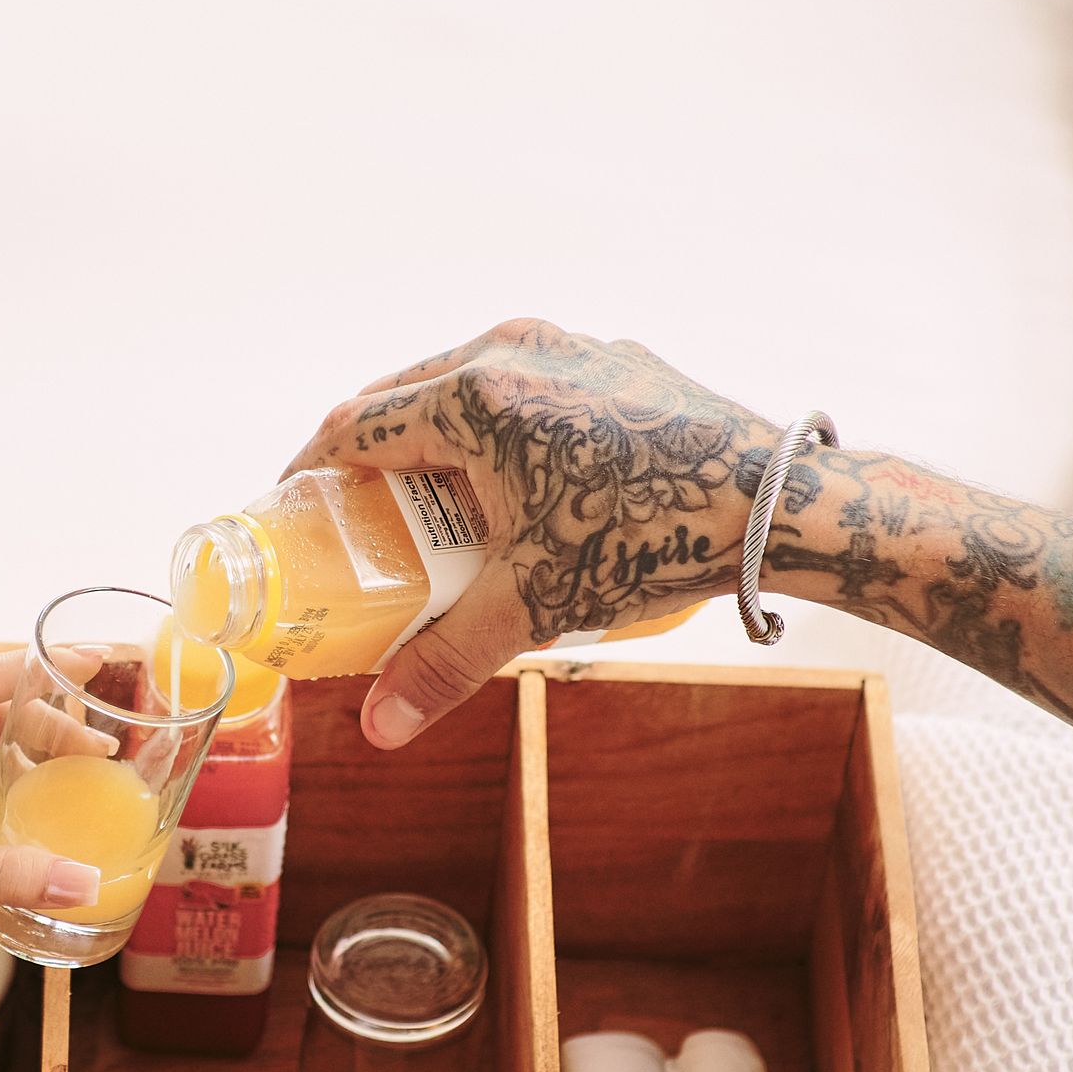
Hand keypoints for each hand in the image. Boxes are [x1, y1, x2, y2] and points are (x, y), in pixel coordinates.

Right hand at [285, 321, 771, 745]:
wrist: (778, 504)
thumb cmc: (652, 538)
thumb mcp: (532, 604)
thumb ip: (445, 661)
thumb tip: (381, 725)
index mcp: (473, 396)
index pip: (355, 427)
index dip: (312, 473)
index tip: (295, 510)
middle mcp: (513, 349)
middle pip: (402, 398)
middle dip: (369, 460)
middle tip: (355, 519)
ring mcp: (569, 346)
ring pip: (465, 385)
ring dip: (433, 442)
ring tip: (430, 508)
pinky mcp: (615, 359)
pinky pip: (526, 386)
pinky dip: (496, 430)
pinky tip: (513, 488)